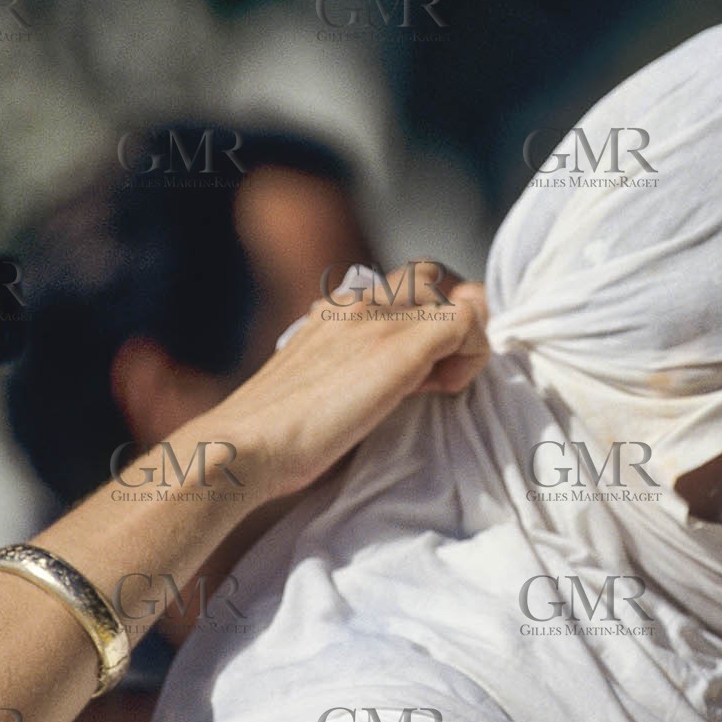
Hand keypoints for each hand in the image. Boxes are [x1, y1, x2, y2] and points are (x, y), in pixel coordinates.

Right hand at [189, 261, 489, 504]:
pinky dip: (473, 355)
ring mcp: (380, 318)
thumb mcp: (315, 385)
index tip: (411, 376)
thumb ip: (347, 368)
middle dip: (447, 321)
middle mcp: (358, 300)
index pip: (402, 286)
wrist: (248, 443)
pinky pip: (469, 322)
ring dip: (462, 339)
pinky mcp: (400, 345)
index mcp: (335, 309)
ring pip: (457, 296)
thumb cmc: (276, 434)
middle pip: (432, 278)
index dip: (419, 322)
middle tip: (430, 377)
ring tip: (436, 384)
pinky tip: (443, 391)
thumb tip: (389, 379)